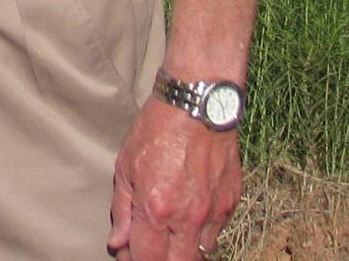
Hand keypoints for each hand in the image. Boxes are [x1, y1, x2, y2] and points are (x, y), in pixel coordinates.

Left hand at [107, 96, 242, 259]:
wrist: (197, 104)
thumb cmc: (156, 130)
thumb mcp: (126, 166)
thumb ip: (122, 210)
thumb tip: (117, 243)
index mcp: (156, 210)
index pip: (146, 259)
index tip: (128, 253)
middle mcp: (187, 218)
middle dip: (161, 260)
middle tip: (151, 247)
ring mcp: (213, 212)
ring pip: (200, 253)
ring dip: (183, 249)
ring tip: (171, 233)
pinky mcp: (230, 203)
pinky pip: (216, 232)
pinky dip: (202, 231)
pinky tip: (190, 214)